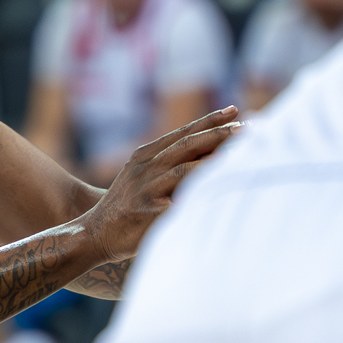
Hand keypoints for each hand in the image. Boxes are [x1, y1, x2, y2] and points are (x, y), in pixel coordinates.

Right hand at [85, 106, 241, 262]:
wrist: (95, 232)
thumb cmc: (127, 206)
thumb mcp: (142, 177)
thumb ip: (167, 165)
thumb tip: (210, 155)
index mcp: (145, 155)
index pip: (182, 133)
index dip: (209, 121)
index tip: (235, 110)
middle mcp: (145, 166)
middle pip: (187, 144)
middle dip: (219, 134)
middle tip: (248, 127)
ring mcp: (146, 187)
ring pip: (185, 169)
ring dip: (215, 161)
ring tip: (242, 155)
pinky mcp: (147, 210)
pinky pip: (179, 201)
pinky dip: (198, 196)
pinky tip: (221, 194)